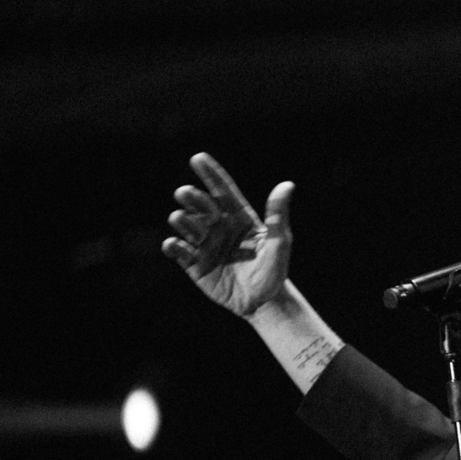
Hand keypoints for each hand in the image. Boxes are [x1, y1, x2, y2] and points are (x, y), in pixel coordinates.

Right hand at [161, 152, 293, 318]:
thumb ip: (278, 215)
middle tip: (188, 195)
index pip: (222, 191)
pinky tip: (174, 244)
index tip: (198, 157)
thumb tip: (287, 185)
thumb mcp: (280, 242)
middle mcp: (218, 227)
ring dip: (182, 220)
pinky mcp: (194, 264)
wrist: (263, 301)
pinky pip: (178, 251)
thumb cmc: (274, 270)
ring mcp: (204, 244)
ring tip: (184, 222)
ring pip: (185, 224)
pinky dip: (173, 246)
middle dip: (192, 197)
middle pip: (199, 204)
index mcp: (238, 217)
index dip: (210, 174)